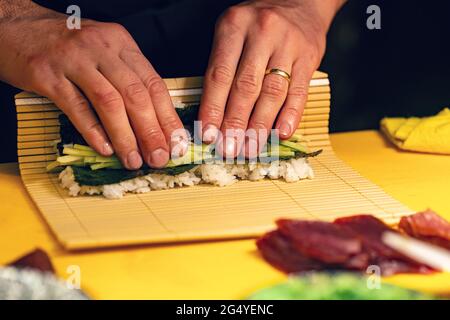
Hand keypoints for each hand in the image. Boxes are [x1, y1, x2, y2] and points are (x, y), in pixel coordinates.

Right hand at [0, 2, 186, 168]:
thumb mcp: (104, 51)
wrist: (17, 26)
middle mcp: (101, 49)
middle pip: (136, 95)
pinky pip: (76, 107)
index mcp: (121, 43)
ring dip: (125, 136)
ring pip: (109, 102)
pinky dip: (93, 131)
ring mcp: (74, 61)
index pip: (154, 84)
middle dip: (152, 131)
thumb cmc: (66, 45)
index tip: (176, 142)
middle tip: (159, 158)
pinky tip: (105, 149)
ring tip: (133, 160)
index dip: (168, 117)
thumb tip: (153, 121)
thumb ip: (128, 78)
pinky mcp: (48, 75)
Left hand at [199, 0, 343, 157]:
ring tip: (250, 149)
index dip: (212, 108)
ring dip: (260, 126)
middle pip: (246, 87)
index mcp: (234, 26)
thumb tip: (214, 115)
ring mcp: (288, 44)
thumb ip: (222, 66)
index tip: (208, 135)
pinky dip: (290, 115)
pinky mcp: (310, 56)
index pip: (219, 74)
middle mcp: (262, 33)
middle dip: (235, 124)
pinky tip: (282, 133)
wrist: (301, 2)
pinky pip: (299, 91)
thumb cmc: (258, 24)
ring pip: (272, 92)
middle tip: (228, 150)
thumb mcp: (233, 32)